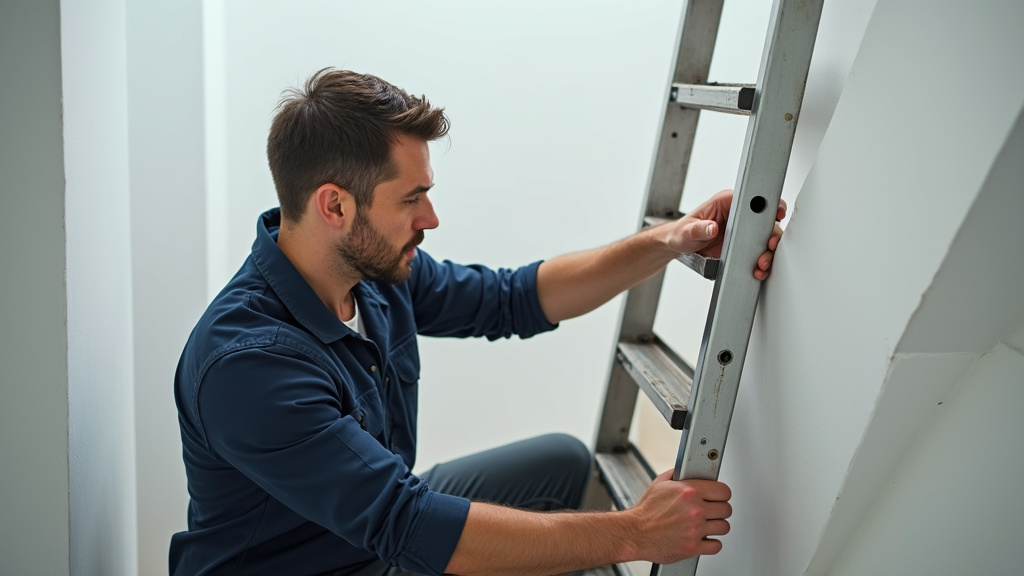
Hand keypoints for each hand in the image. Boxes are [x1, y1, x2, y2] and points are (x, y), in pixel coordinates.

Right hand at [626, 470, 731, 563]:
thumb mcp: (659, 483)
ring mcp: (695, 530)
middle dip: (720, 510)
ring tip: (707, 524)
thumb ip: (676, 475)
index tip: (718, 497)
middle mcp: (695, 510)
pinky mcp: (693, 547)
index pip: (724, 491)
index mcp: (689, 492)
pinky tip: (704, 538)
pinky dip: (712, 543)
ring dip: (717, 526)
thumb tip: (686, 470)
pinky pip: (716, 545)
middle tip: (712, 511)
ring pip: (724, 527)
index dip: (722, 494)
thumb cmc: (646, 511)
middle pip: (726, 509)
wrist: (635, 533)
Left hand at [665, 189, 785, 280]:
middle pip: (765, 220)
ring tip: (761, 264)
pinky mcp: (743, 244)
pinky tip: (757, 269)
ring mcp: (743, 229)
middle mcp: (738, 214)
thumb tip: (712, 227)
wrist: (681, 246)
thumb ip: (699, 229)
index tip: (776, 214)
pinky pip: (758, 250)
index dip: (768, 205)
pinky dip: (761, 260)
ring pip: (765, 237)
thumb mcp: (687, 231)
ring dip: (768, 251)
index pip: (752, 198)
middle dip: (771, 234)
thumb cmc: (682, 232)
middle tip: (769, 246)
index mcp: (726, 201)